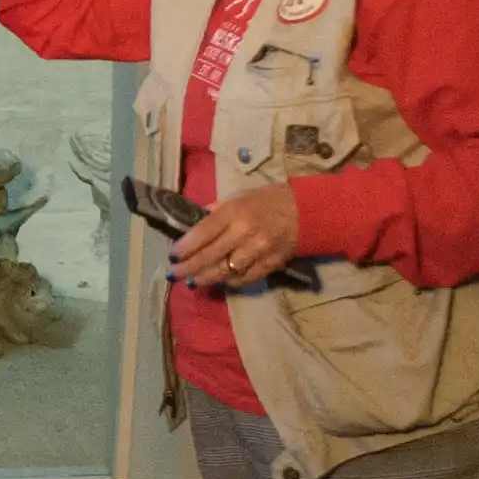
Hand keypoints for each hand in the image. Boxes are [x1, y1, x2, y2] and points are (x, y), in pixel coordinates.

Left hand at [170, 184, 301, 288]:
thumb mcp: (238, 196)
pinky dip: (229, 282)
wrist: (306, 212)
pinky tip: (218, 282)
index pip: (202, 233)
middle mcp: (244, 232)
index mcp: (233, 211)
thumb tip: (193, 223)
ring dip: (205, 278)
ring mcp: (257, 251)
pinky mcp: (270, 264)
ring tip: (191, 282)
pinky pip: (244, 279)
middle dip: (188, 268)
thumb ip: (215, 210)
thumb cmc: (267, 200)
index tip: (172, 256)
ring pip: (225, 271)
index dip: (184, 247)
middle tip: (173, 275)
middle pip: (209, 256)